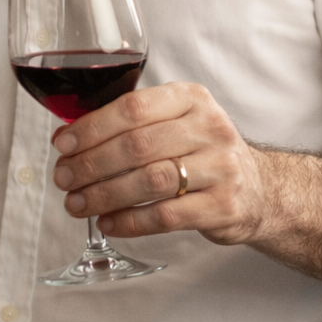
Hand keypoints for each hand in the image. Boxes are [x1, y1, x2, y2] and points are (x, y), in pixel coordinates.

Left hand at [51, 82, 270, 243]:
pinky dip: (130, 221)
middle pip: (138, 145)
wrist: (259, 190)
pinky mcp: (223, 206)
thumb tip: (69, 138)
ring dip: (104, 194)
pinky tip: (108, 223)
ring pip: (150, 181)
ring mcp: (220, 167)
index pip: (134, 108)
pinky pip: (166, 215)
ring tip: (77, 204)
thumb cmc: (202, 152)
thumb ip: (133, 123)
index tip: (62, 145)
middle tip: (63, 178)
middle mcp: (209, 128)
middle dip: (91, 164)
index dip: (92, 127)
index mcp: (192, 98)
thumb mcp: (178, 121)